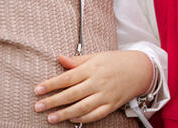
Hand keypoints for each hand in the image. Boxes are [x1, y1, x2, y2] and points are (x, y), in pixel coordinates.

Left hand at [33, 50, 152, 124]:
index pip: (67, 77)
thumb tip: (59, 58)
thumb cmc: (115, 61)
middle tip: (38, 107)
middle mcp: (97, 82)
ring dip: (64, 114)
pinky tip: (71, 120)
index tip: (38, 90)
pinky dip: (83, 118)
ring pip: (81, 107)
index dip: (51, 84)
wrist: (140, 69)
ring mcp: (105, 95)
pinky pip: (95, 114)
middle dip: (53, 101)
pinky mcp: (111, 105)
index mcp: (91, 68)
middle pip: (71, 94)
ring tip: (50, 118)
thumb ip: (77, 60)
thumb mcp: (96, 56)